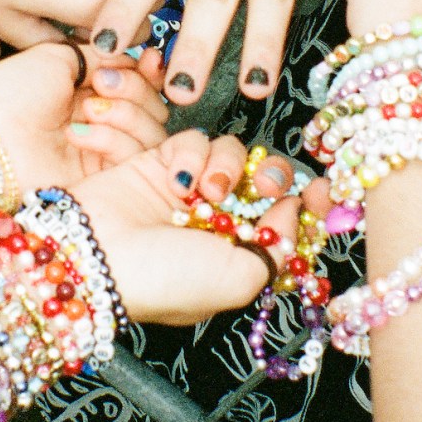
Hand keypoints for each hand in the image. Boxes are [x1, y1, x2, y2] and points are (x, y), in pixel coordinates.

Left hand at [0, 42, 168, 189]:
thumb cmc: (8, 95)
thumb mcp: (55, 57)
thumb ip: (100, 55)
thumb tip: (133, 55)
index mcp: (87, 91)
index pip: (139, 82)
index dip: (148, 71)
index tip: (149, 59)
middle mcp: (100, 121)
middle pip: (153, 108)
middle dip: (135, 89)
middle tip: (103, 84)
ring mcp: (102, 152)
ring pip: (151, 134)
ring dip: (126, 113)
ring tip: (89, 108)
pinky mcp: (101, 181)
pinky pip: (133, 159)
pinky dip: (112, 139)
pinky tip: (79, 133)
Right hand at [76, 130, 309, 322]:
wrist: (96, 258)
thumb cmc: (164, 281)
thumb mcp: (240, 280)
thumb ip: (277, 249)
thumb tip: (295, 214)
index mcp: (237, 256)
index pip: (285, 221)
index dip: (308, 203)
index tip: (325, 190)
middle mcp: (215, 222)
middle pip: (264, 181)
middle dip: (271, 177)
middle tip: (262, 185)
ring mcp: (188, 192)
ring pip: (232, 155)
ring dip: (228, 167)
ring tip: (208, 190)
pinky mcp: (160, 164)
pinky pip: (194, 141)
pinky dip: (193, 155)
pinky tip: (179, 179)